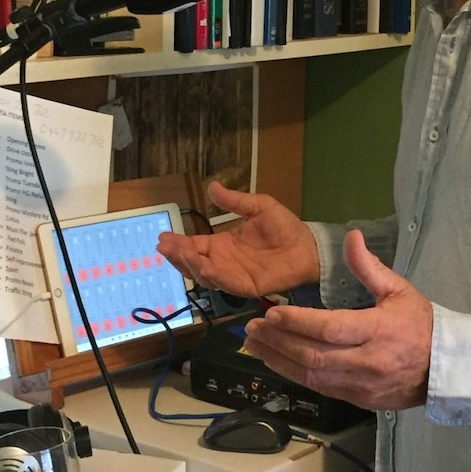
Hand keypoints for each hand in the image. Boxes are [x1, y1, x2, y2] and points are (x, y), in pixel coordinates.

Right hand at [156, 181, 319, 297]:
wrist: (308, 246)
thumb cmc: (284, 227)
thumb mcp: (258, 207)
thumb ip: (234, 201)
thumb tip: (211, 186)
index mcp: (223, 245)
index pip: (194, 246)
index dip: (178, 244)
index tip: (162, 237)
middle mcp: (224, 262)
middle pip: (193, 263)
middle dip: (177, 256)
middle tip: (164, 246)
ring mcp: (234, 276)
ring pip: (205, 276)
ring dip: (191, 265)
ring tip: (180, 252)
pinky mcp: (248, 286)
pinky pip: (227, 283)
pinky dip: (214, 276)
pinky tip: (204, 266)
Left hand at [244, 229, 431, 409]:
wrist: (444, 369)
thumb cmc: (420, 325)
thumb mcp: (399, 289)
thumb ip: (369, 266)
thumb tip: (351, 236)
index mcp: (378, 330)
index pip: (330, 328)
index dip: (298, 322)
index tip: (271, 314)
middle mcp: (367, 362)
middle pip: (314, 355)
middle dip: (278, 342)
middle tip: (252, 329)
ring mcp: (361, 385)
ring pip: (312, 376)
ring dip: (279, 360)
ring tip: (254, 345)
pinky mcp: (357, 400)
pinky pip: (320, 388)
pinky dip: (294, 374)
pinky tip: (277, 361)